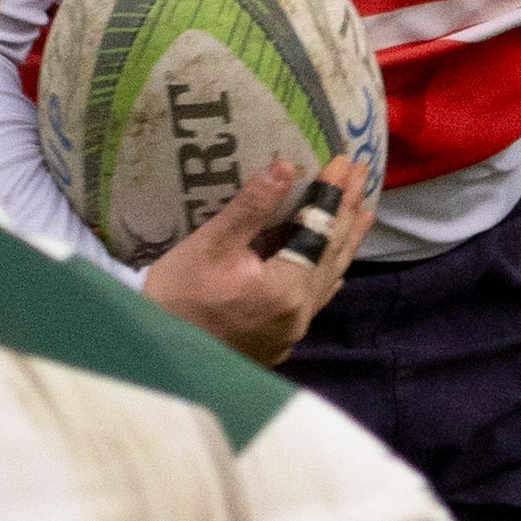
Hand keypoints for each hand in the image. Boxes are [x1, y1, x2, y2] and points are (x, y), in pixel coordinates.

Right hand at [145, 157, 372, 365]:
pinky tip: (336, 270)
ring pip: (328, 279)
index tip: (346, 160)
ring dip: (345, 243)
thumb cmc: (177, 297)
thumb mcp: (210, 245)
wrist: (156, 359)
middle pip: (333, 255)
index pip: (321, 230)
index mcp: (287, 288)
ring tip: (363, 213)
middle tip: (363, 173)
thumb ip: (251, 208)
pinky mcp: (277, 342)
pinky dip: (328, 274)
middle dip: (347, 211)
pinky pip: (314, 300)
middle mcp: (299, 314)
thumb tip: (285, 167)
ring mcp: (290, 332)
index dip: (333, 193)